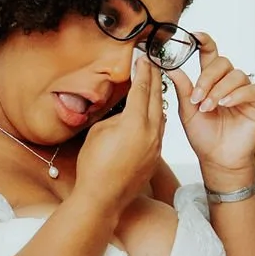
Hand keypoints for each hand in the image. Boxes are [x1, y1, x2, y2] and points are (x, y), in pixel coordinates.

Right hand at [74, 54, 164, 216]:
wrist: (103, 199)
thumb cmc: (94, 166)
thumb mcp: (99, 132)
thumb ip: (115, 116)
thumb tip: (124, 111)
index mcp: (135, 123)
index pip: (142, 88)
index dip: (143, 70)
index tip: (143, 57)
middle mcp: (151, 132)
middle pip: (156, 97)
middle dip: (154, 78)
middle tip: (152, 63)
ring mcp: (155, 146)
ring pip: (160, 114)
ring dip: (157, 97)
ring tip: (153, 85)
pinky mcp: (155, 157)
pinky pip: (159, 130)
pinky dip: (155, 116)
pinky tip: (151, 113)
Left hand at [168, 32, 254, 175]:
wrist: (217, 159)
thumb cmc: (203, 136)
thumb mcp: (187, 111)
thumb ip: (183, 88)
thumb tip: (170, 67)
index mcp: (211, 80)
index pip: (209, 54)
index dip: (204, 42)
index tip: (195, 35)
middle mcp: (228, 82)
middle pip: (222, 63)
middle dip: (207, 78)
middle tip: (197, 98)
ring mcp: (243, 90)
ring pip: (235, 75)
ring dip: (219, 90)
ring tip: (208, 108)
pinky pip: (250, 89)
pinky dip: (236, 95)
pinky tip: (225, 105)